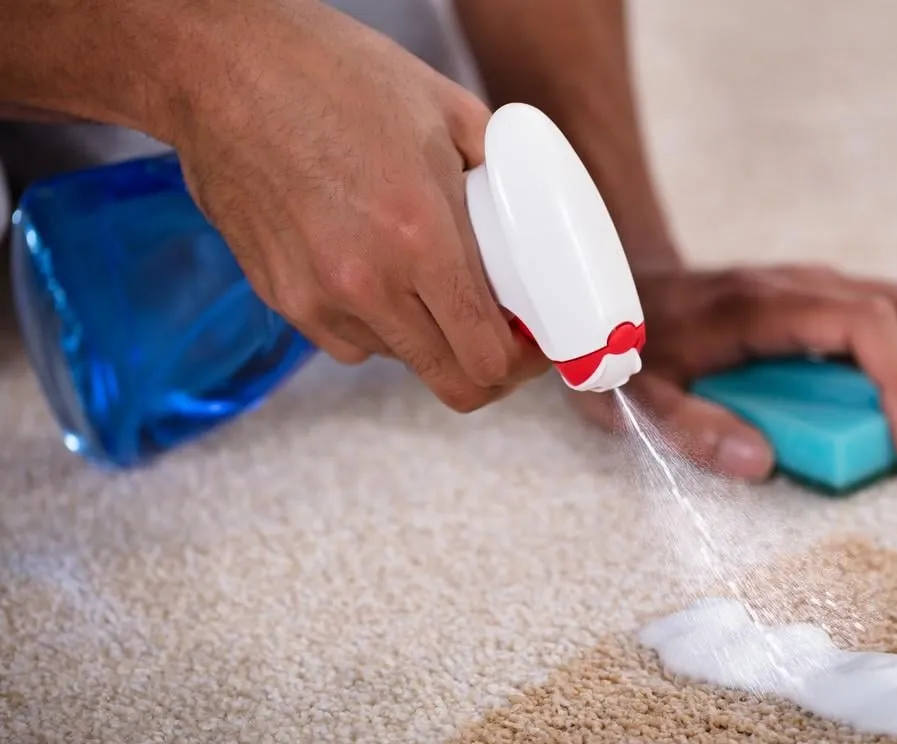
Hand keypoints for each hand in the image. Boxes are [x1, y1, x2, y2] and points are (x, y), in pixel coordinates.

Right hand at [173, 2, 547, 410]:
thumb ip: (500, 172)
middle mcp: (367, 285)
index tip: (532, 344)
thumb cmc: (333, 76)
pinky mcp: (280, 299)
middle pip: (450, 382)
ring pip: (400, 359)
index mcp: (420, 238)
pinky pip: (349, 340)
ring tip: (430, 282)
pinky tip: (377, 270)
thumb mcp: (446, 109)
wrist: (223, 69)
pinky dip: (376, 323)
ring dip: (429, 337)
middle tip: (500, 336)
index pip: (487, 357)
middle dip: (487, 369)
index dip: (523, 363)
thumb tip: (535, 216)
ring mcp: (317, 300)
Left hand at [569, 265, 896, 480]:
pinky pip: (889, 318)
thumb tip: (759, 463)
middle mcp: (800, 284)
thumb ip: (689, 428)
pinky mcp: (820, 297)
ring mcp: (815, 285)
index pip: (867, 323)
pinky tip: (878, 405)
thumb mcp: (635, 397)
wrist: (619, 285)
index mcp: (761, 307)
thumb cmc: (629, 344)